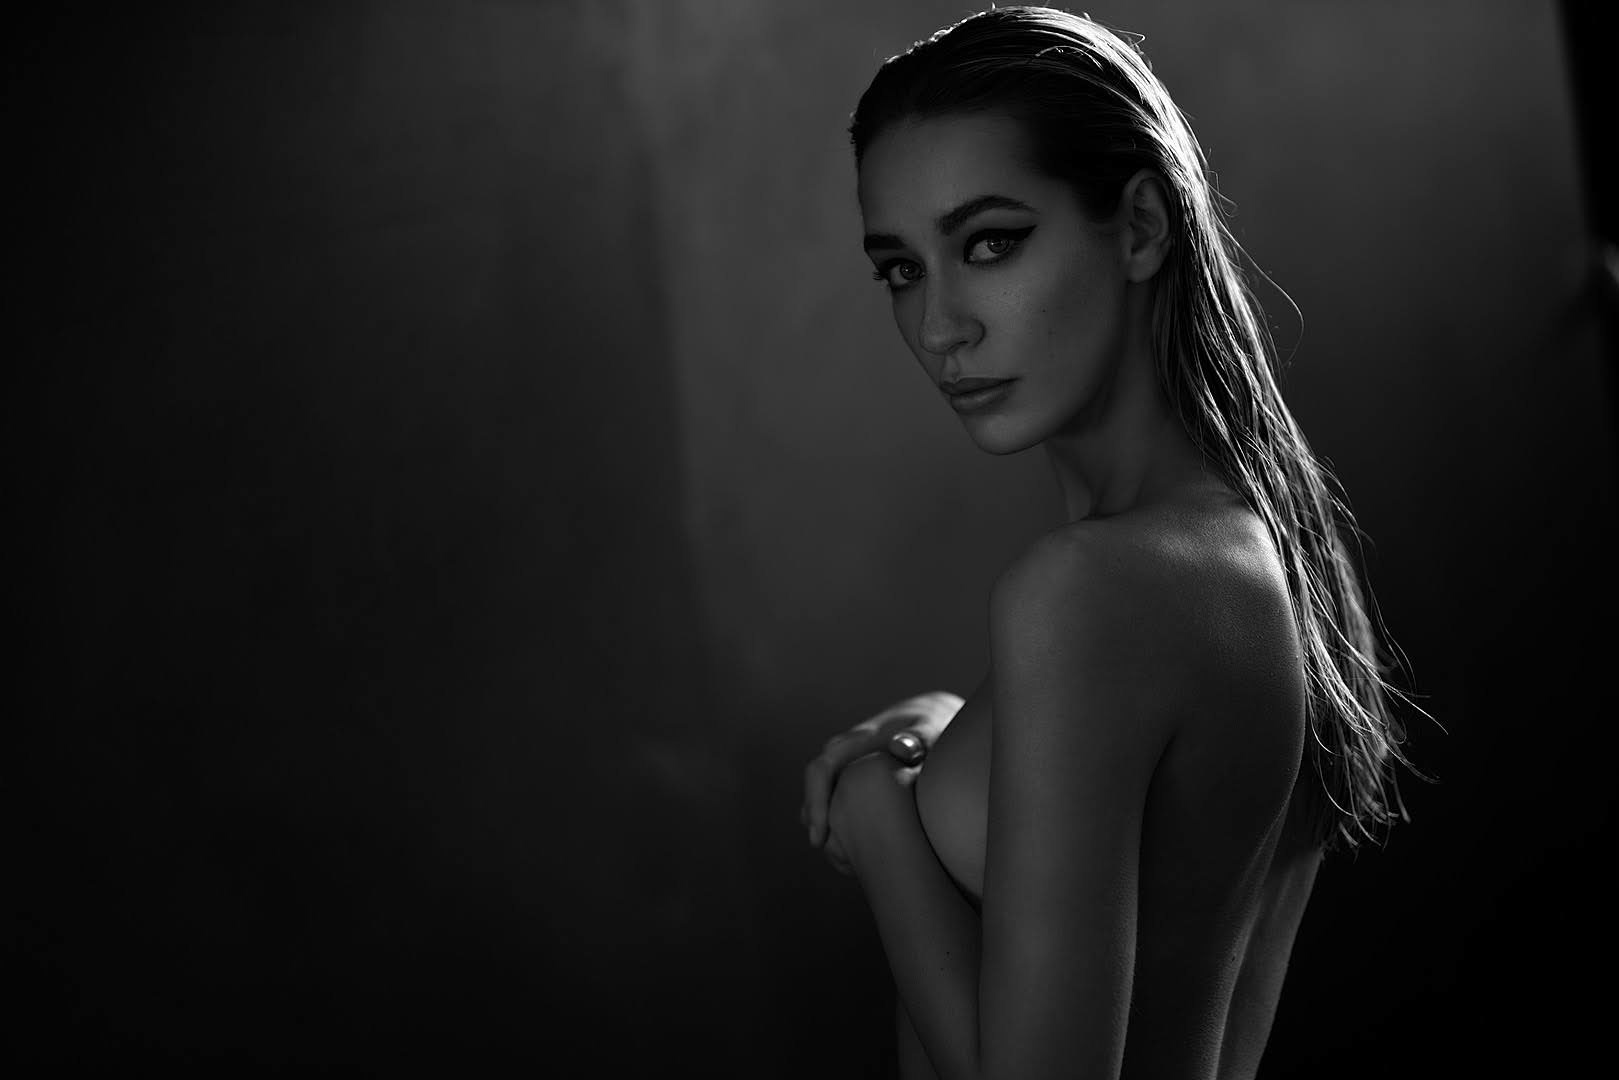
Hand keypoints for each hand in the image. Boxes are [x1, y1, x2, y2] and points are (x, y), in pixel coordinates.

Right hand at [801, 691, 962, 852]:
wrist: (925, 721)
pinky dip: (838, 823)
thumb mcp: (927, 730)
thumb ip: (917, 738)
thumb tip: (901, 747)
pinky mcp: (851, 778)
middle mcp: (842, 753)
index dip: (815, 803)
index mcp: (854, 741)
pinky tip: (855, 849)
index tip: (820, 837)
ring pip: (822, 798)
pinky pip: (835, 801)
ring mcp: (845, 766)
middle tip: (832, 856)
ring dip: (826, 824)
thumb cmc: (928, 729)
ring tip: (845, 860)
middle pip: (815, 790)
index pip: (820, 770)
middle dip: (816, 821)